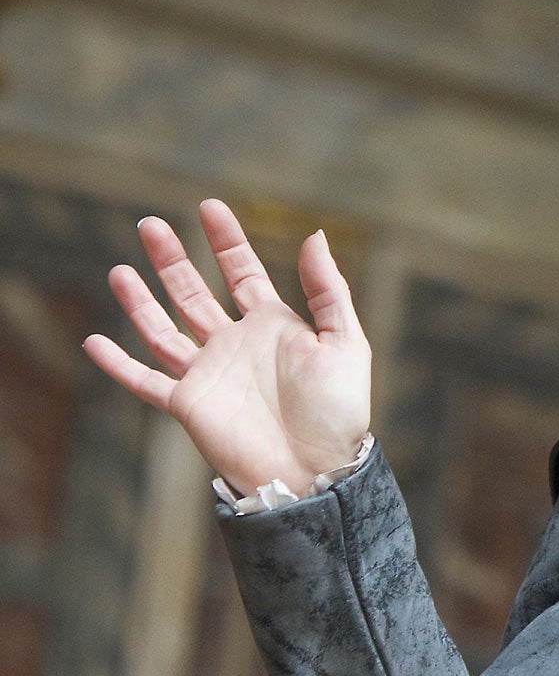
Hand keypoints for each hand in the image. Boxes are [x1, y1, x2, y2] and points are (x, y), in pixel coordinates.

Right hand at [81, 199, 371, 497]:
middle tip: (150, 224)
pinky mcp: (188, 404)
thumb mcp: (346, 343)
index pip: (242, 272)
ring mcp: (209, 373)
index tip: (210, 207)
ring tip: (120, 270)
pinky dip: (119, 363)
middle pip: (194, 293)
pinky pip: (145, 381)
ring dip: (140, 302)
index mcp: (274, 325)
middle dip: (173, 260)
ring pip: (163, 330)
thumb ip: (328, 291)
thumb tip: (314, 235)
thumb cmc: (338, 411)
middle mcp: (236, 344)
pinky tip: (95, 341)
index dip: (227, 241)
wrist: (317, 469)